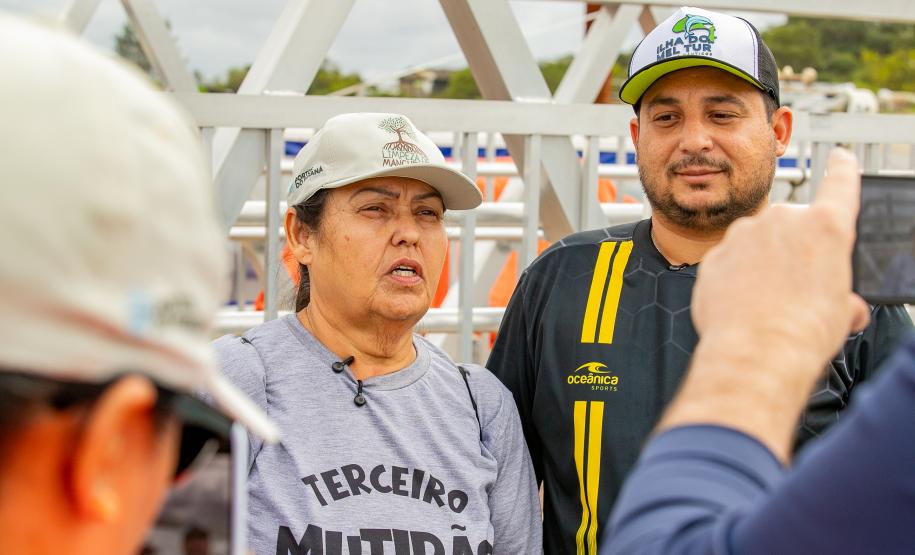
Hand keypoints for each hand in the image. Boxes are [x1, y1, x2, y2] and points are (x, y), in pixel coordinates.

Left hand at [660, 149, 870, 461]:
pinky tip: (740, 307)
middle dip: (791, 253)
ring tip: (765, 304)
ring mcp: (743, 235)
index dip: (842, 169)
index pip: (840, 184)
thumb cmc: (802, 332)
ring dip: (759, 267)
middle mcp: (783, 221)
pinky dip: (732, 281)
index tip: (840, 157)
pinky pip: (727, 264)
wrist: (755, 351)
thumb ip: (840, 296)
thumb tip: (843, 307)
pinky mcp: (714, 255)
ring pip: (755, 245)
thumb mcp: (840, 313)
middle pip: (791, 228)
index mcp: (826, 227)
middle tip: (793, 291)